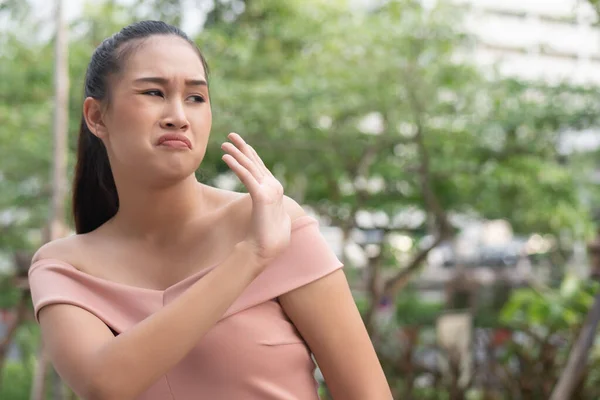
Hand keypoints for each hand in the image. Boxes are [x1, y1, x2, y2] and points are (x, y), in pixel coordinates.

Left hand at [221, 133, 290, 264]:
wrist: (267, 248)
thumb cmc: (265, 235)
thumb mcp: (264, 213)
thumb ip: (263, 203)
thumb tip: (258, 202)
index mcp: (274, 188)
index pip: (259, 166)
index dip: (249, 153)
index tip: (238, 143)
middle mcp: (273, 185)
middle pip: (255, 161)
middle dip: (242, 147)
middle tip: (230, 135)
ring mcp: (269, 190)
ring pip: (250, 166)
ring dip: (236, 153)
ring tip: (224, 144)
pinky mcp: (262, 196)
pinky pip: (246, 176)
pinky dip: (236, 165)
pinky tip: (226, 158)